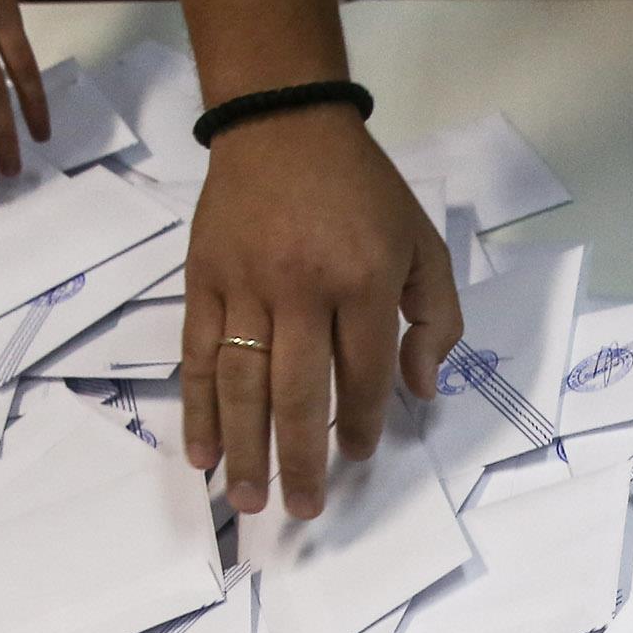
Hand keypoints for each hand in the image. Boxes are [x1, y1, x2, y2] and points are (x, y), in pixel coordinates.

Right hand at [181, 105, 457, 519]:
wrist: (282, 122)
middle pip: (299, 392)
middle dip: (301, 459)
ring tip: (249, 501)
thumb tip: (421, 390)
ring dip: (246, 449)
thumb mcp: (421, 243)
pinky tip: (203, 455)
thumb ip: (435, 318)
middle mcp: (301, 287)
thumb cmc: (361, 191)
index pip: (362, 372)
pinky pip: (197, 356)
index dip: (364, 421)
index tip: (360, 454)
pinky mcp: (203, 280)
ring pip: (242, 383)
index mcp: (362, 280)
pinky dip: (198, 410)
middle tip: (304, 509)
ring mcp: (245, 285)